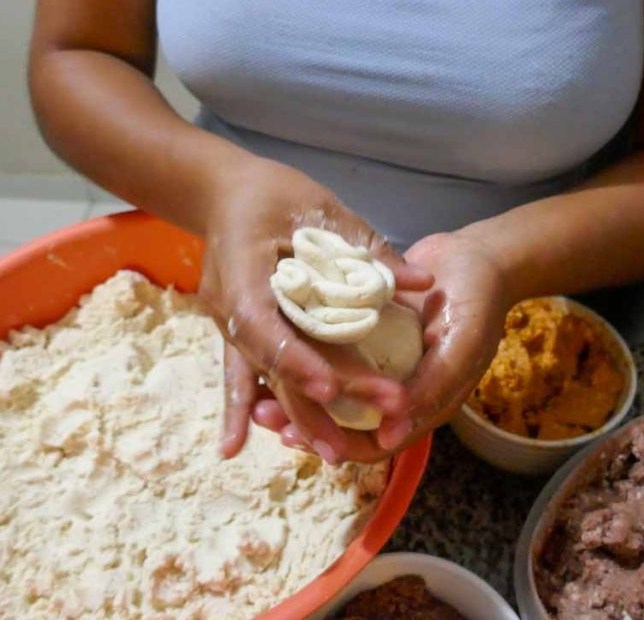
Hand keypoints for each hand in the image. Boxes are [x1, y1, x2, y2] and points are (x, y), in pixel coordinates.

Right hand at [198, 153, 432, 461]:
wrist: (220, 192)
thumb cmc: (270, 192)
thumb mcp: (319, 209)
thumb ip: (367, 248)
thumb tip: (422, 284)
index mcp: (244, 273)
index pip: (266, 326)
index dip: (298, 360)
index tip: (332, 388)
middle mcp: (229, 308)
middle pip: (274, 363)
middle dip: (318, 400)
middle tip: (365, 428)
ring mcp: (228, 324)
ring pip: (263, 377)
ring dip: (295, 414)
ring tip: (332, 452)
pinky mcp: (237, 331)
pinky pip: (243, 374)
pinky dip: (242, 408)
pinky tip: (235, 449)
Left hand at [250, 230, 510, 458]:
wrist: (478, 254)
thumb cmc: (477, 300)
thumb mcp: (460, 344)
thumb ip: (431, 387)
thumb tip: (390, 432)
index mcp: (422, 404)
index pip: (373, 444)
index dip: (333, 444)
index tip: (292, 435)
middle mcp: (397, 392)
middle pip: (344, 424)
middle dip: (302, 422)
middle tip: (260, 412)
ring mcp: (381, 365)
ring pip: (332, 394)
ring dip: (296, 393)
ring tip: (255, 390)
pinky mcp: (367, 338)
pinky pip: (332, 358)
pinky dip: (304, 359)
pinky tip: (272, 349)